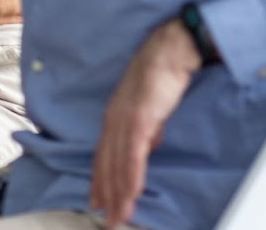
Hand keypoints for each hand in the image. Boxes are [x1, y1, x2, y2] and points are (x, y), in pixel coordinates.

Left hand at [89, 18, 201, 226]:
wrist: (169, 52)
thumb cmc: (161, 78)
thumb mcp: (150, 110)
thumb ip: (146, 131)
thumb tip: (145, 149)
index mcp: (113, 118)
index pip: (102, 155)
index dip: (99, 181)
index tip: (96, 202)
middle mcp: (112, 120)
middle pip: (105, 164)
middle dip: (105, 195)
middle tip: (104, 220)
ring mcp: (123, 119)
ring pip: (117, 164)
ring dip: (118, 193)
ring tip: (118, 216)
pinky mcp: (138, 119)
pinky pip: (133, 153)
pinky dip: (131, 176)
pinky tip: (132, 194)